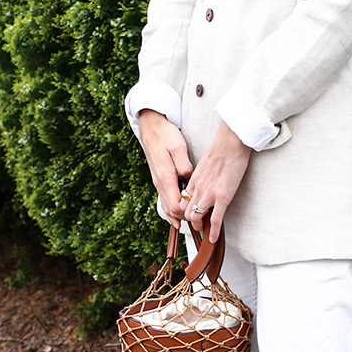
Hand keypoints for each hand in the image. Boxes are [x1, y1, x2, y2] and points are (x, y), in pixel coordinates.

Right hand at [139, 109, 192, 223]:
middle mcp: (160, 183)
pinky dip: (171, 211)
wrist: (150, 126)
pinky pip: (165, 200)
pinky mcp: (159, 179)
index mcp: (165, 177)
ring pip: (167, 207)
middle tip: (200, 222)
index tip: (201, 213)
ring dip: (178, 216)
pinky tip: (177, 218)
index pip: (176, 205)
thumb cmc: (165, 134)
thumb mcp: (178, 147)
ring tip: (191, 224)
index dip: (188, 212)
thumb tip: (189, 179)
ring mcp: (158, 182)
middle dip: (185, 218)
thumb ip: (184, 165)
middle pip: (172, 210)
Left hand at [179, 120, 250, 243]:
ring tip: (204, 233)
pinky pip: (215, 219)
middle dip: (190, 221)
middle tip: (197, 226)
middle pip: (187, 211)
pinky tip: (212, 239)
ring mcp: (209, 194)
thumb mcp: (206, 163)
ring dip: (199, 227)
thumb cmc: (222, 149)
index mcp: (194, 180)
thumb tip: (207, 180)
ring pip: (196, 217)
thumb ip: (203, 175)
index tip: (190, 215)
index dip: (185, 210)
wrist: (230, 143)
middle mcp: (198, 189)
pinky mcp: (222, 198)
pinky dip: (212, 231)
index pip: (184, 200)